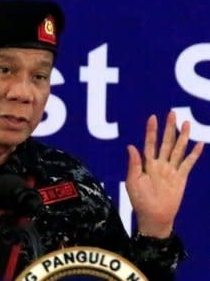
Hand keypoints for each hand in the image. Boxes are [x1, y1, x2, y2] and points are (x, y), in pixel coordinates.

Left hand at [125, 111, 203, 237]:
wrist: (154, 216)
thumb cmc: (140, 200)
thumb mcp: (133, 181)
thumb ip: (134, 163)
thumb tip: (130, 145)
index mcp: (147, 164)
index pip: (150, 143)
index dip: (151, 131)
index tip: (152, 117)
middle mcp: (160, 164)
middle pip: (166, 142)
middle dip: (168, 128)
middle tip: (172, 113)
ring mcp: (171, 170)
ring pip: (178, 150)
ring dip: (182, 137)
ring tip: (187, 123)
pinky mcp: (181, 178)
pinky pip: (188, 164)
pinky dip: (194, 154)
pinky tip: (199, 144)